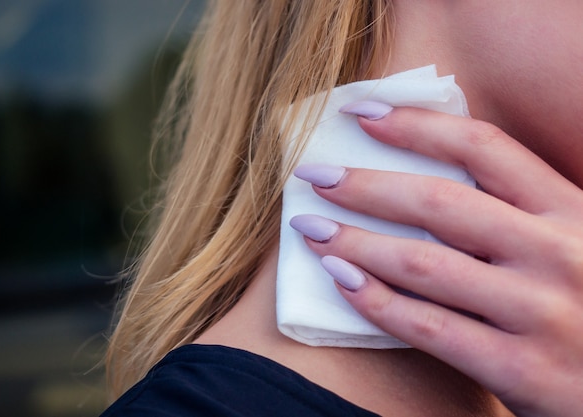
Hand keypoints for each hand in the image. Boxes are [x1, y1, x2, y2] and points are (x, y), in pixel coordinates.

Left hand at [290, 105, 582, 416]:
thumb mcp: (574, 246)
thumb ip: (519, 216)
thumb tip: (421, 183)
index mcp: (573, 211)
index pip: (483, 147)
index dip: (415, 124)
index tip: (361, 113)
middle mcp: (559, 253)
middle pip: (439, 201)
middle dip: (364, 185)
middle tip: (313, 177)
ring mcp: (541, 312)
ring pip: (422, 263)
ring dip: (354, 242)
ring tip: (313, 230)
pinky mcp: (522, 370)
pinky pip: (428, 327)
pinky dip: (375, 301)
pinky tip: (341, 282)